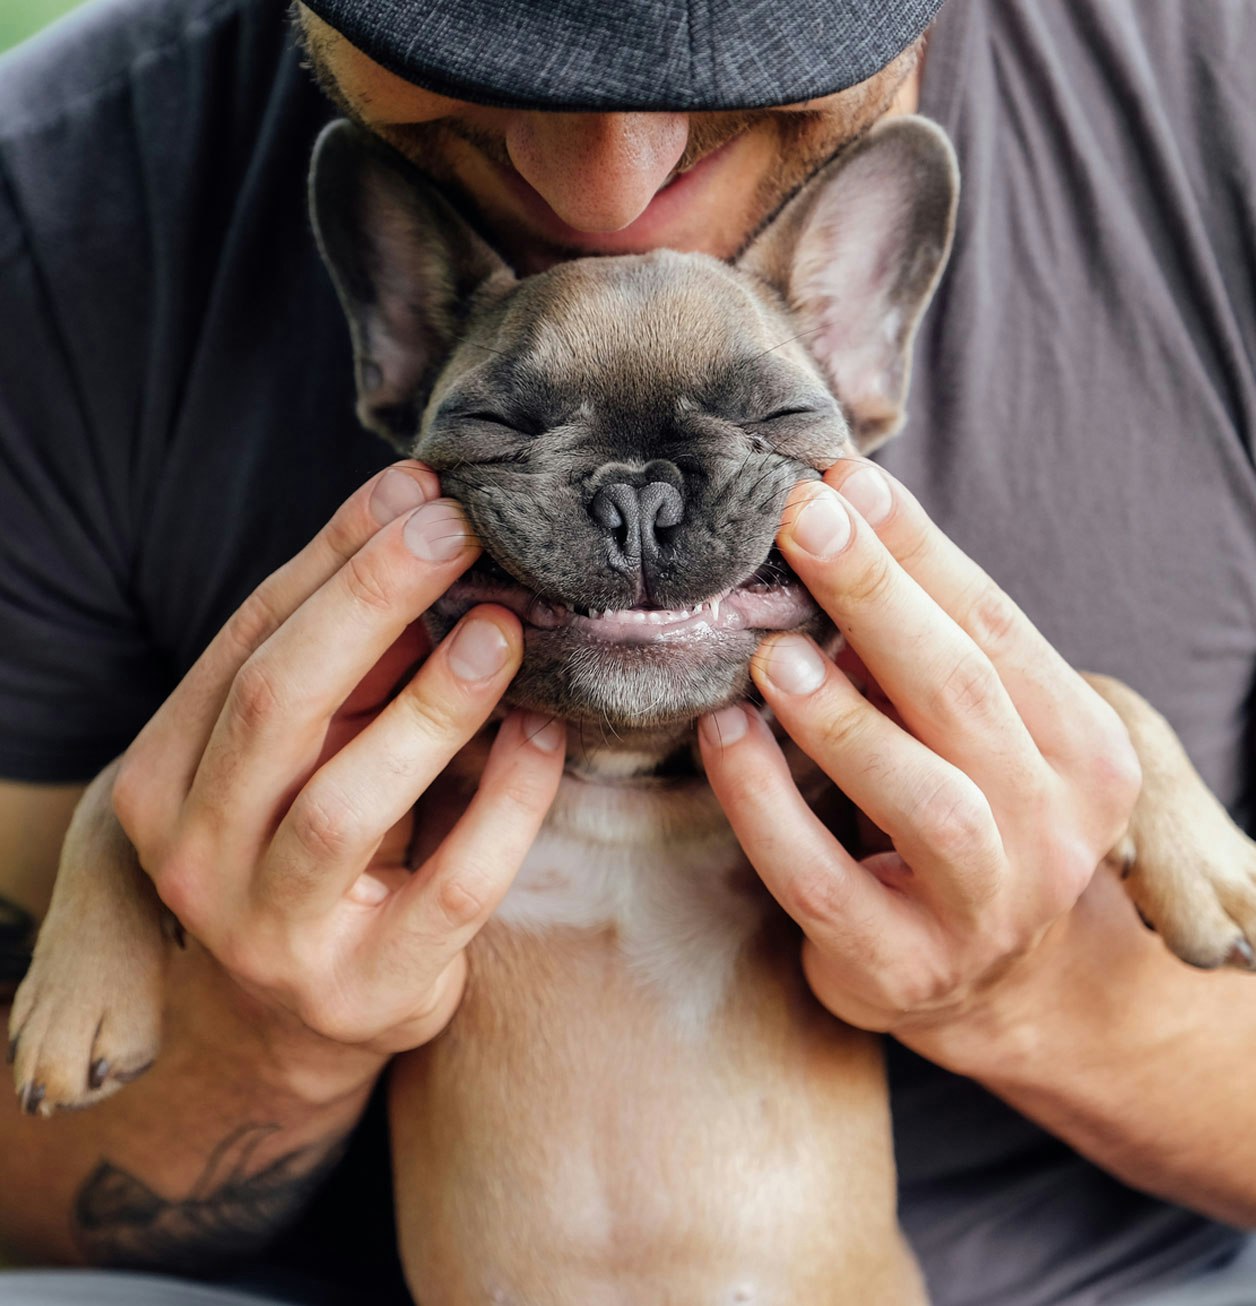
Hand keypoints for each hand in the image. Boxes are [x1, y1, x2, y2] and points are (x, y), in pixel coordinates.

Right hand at [112, 462, 563, 1093]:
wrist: (288, 1023)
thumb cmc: (305, 851)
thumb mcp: (298, 754)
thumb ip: (343, 663)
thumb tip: (417, 529)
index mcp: (162, 776)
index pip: (246, 641)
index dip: (333, 559)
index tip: (416, 491)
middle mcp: (195, 856)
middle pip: (276, 704)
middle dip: (372, 602)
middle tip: (457, 531)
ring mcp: (270, 933)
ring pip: (347, 802)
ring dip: (433, 704)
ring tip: (502, 630)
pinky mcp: (364, 989)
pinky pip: (449, 884)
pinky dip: (503, 803)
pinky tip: (543, 738)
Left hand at [698, 460, 1141, 1049]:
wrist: (987, 980)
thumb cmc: (965, 817)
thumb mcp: (970, 730)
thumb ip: (922, 646)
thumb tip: (840, 515)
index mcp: (1083, 750)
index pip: (998, 629)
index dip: (918, 552)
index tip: (845, 481)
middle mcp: (1054, 829)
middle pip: (965, 694)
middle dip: (878, 599)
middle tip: (802, 522)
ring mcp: (986, 909)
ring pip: (925, 800)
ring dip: (842, 717)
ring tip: (771, 654)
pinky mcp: (902, 969)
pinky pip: (824, 883)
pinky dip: (767, 807)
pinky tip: (725, 739)